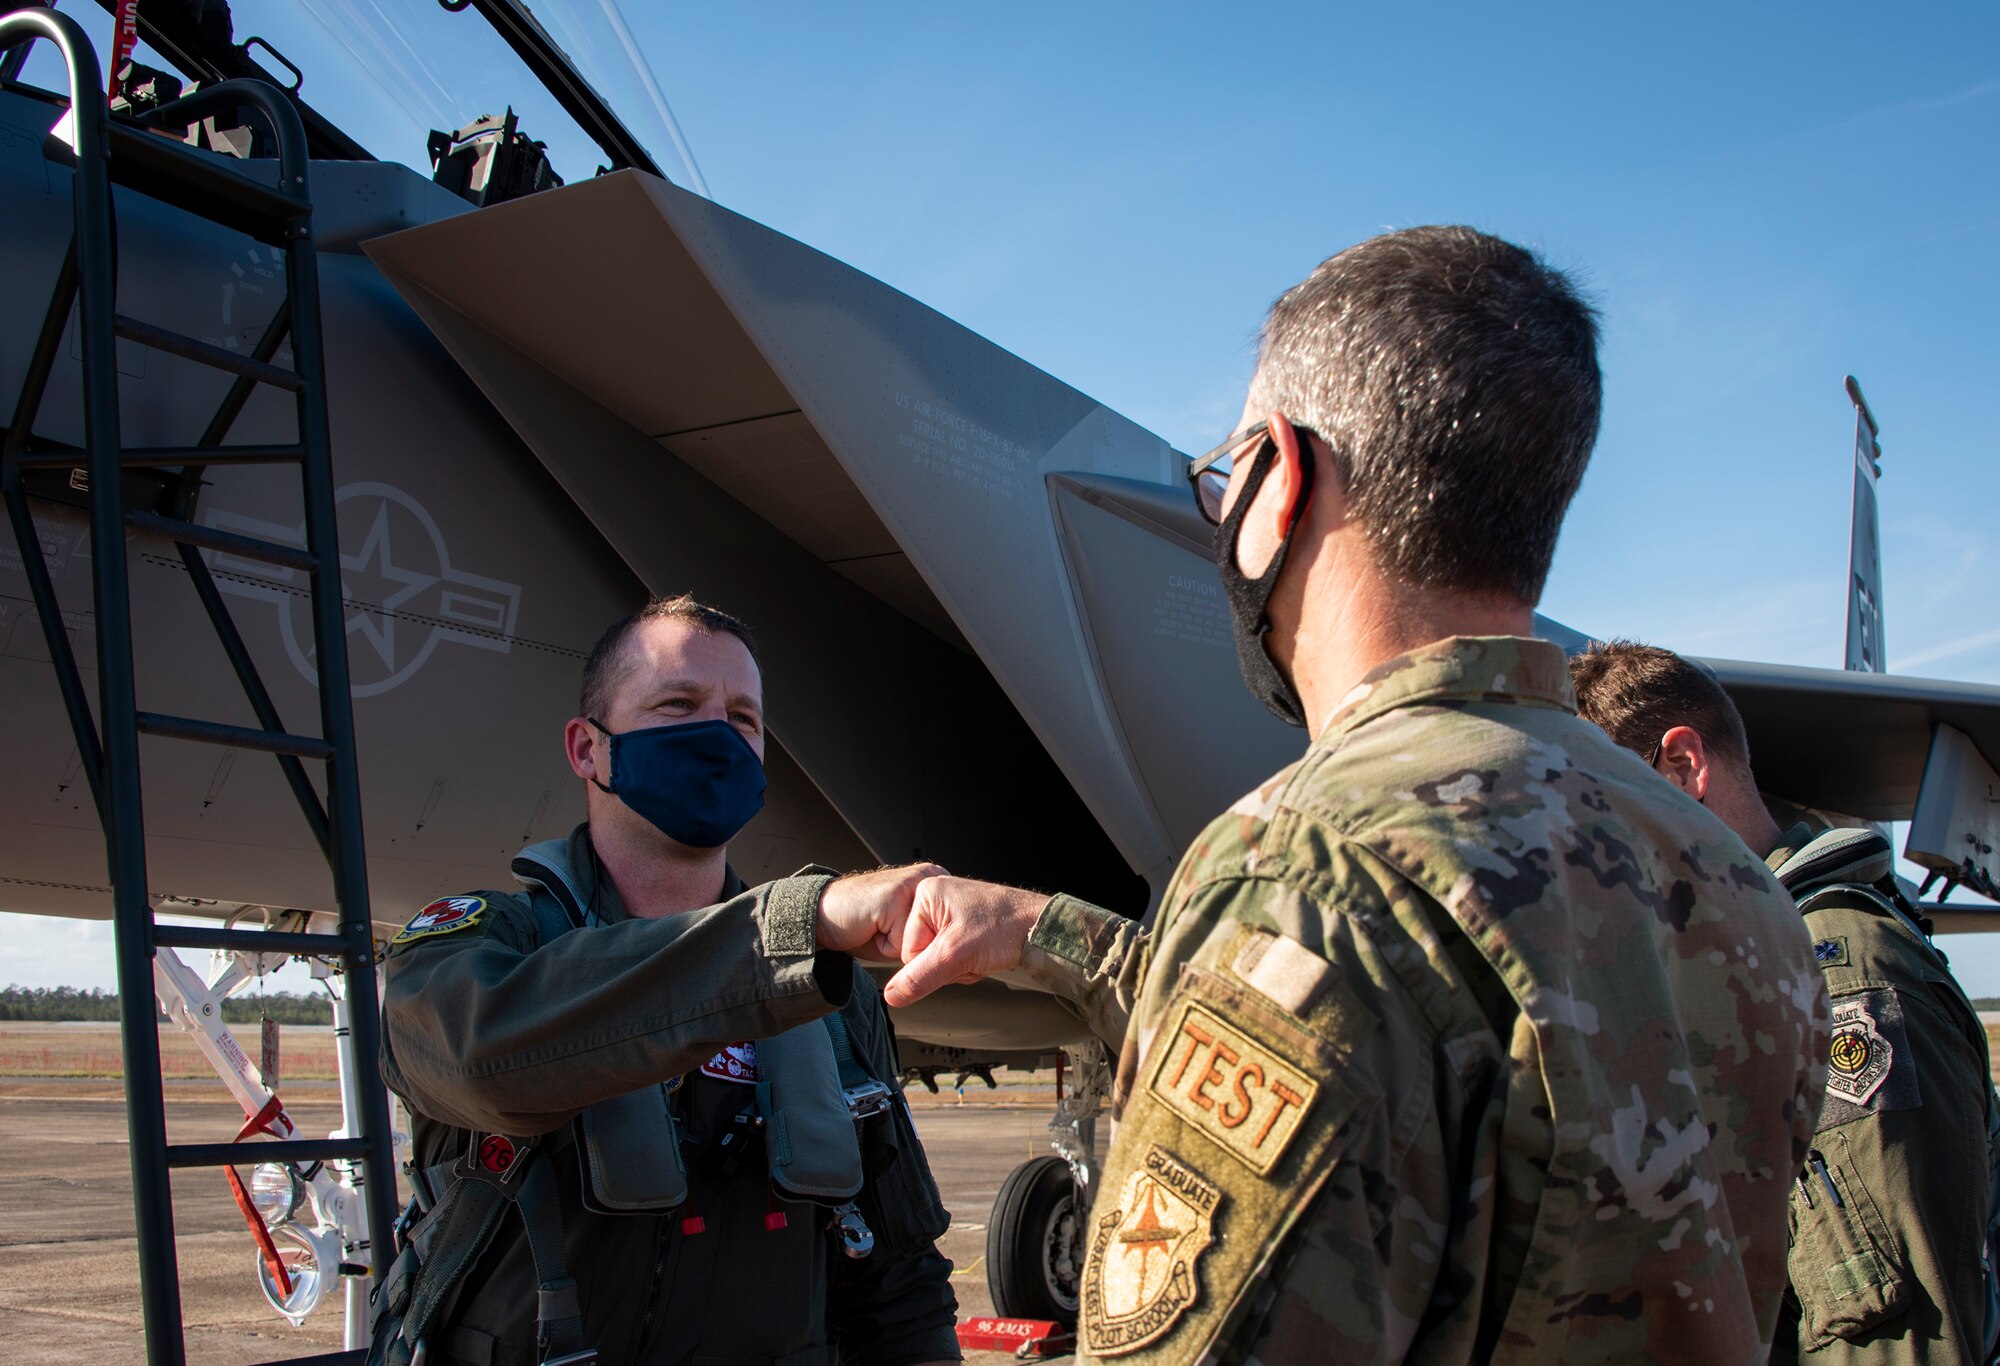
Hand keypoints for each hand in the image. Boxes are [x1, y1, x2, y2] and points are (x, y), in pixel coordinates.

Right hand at [815, 862, 945, 958]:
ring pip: (924, 942)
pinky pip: (904, 943)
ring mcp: (913, 883)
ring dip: (901, 947)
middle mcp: (928, 877)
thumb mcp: (906, 936)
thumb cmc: (863, 927)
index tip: (900, 931)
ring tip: (881, 926)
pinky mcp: (896, 894)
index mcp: (935, 886)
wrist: (824, 916)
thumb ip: (930, 941)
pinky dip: (887, 946)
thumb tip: (950, 961)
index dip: (924, 945)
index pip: (950, 934)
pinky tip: (873, 925)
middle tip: (888, 928)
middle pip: (940, 938)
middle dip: (914, 945)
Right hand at [882, 875, 1051, 1007]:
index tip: (956, 954)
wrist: (1041, 927)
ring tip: (979, 952)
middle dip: (948, 965)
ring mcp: (952, 911)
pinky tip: (983, 953)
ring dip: (960, 966)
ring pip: (939, 959)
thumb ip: (920, 978)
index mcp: (926, 895)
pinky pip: (953, 955)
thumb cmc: (1006, 927)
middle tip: (970, 954)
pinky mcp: (965, 924)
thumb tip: (892, 995)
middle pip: (923, 955)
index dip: (932, 963)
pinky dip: (968, 962)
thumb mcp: (955, 956)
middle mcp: (936, 900)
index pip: (908, 950)